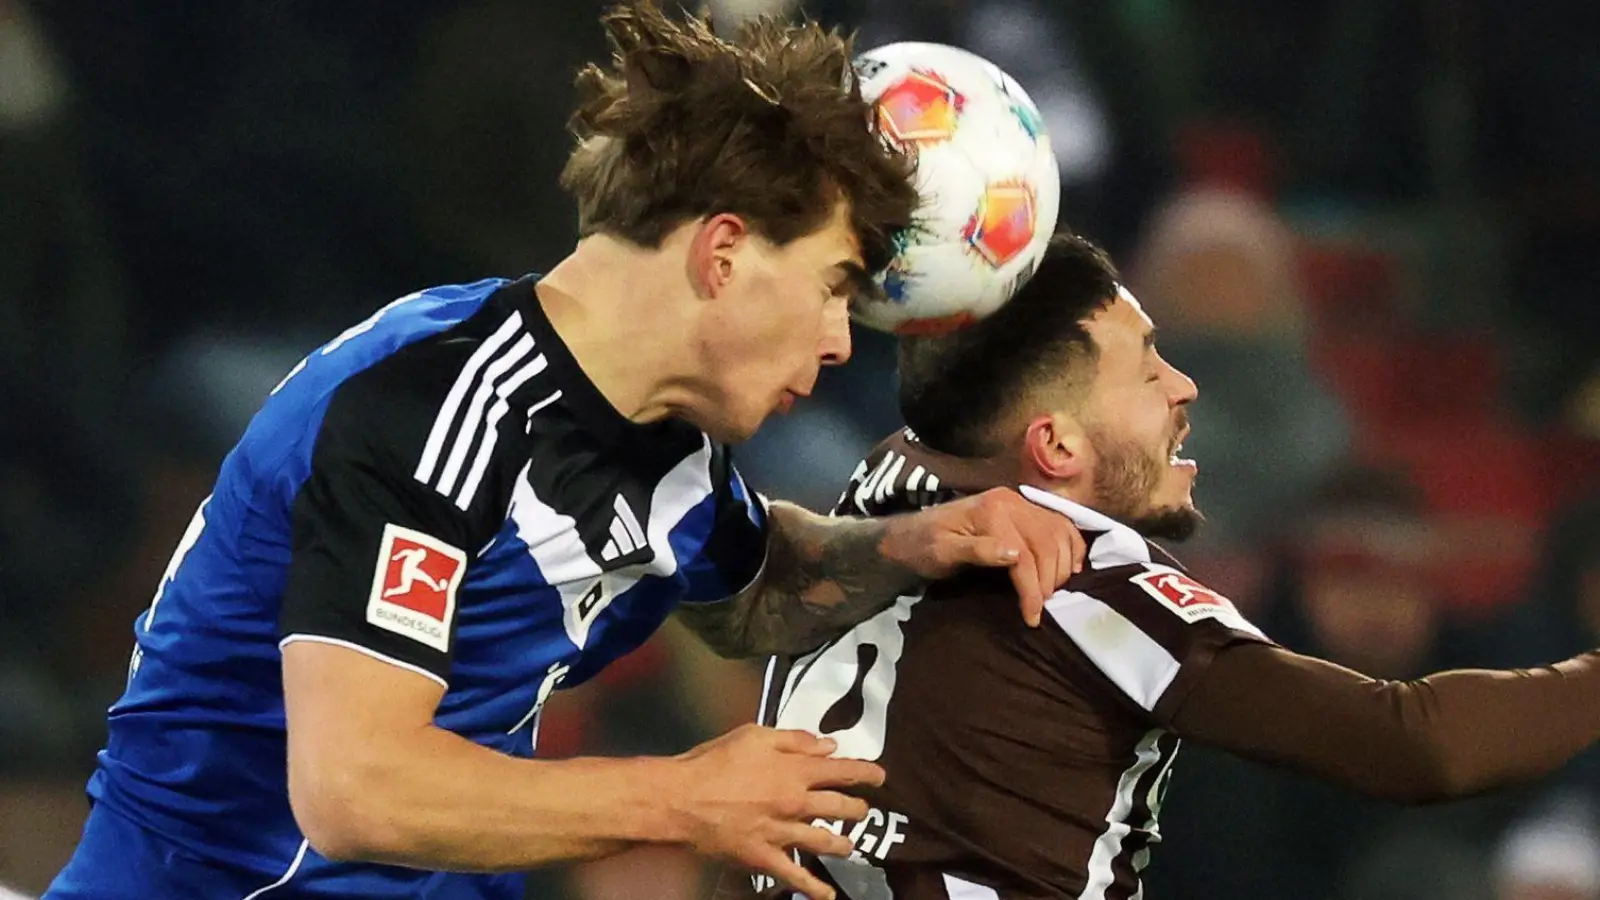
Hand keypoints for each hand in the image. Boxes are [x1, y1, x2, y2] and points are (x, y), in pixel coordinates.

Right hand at [670, 725, 882, 899]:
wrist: (682, 798)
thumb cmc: (715, 761)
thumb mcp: (754, 736)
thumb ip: (794, 740)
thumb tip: (828, 746)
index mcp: (795, 770)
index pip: (843, 771)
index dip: (866, 773)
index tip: (881, 777)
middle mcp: (796, 803)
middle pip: (840, 809)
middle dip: (858, 810)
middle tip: (863, 811)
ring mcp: (782, 833)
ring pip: (826, 842)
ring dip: (844, 844)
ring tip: (850, 845)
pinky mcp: (765, 858)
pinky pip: (795, 876)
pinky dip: (814, 889)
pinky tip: (828, 895)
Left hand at [881, 487, 1085, 626]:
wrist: (911, 534)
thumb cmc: (923, 547)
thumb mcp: (942, 553)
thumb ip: (977, 551)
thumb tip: (1016, 555)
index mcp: (992, 510)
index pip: (1025, 554)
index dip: (1032, 589)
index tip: (1032, 617)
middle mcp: (1012, 501)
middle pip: (1048, 543)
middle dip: (1049, 581)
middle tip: (1041, 608)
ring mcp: (1020, 503)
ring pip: (1059, 533)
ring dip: (1063, 566)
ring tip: (1051, 593)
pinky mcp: (1025, 510)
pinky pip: (1060, 525)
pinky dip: (1071, 546)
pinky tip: (1071, 568)